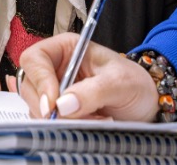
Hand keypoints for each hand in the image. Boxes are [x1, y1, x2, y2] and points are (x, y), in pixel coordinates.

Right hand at [17, 33, 158, 120]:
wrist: (147, 105)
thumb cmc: (135, 84)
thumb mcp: (120, 84)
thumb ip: (93, 92)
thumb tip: (62, 105)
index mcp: (67, 48)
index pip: (35, 58)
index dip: (40, 80)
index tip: (53, 104)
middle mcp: (56, 68)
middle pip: (29, 85)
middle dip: (50, 106)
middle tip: (77, 116)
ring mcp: (55, 91)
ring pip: (35, 107)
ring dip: (60, 119)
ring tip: (92, 118)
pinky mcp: (59, 112)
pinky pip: (46, 122)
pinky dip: (62, 128)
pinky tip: (85, 123)